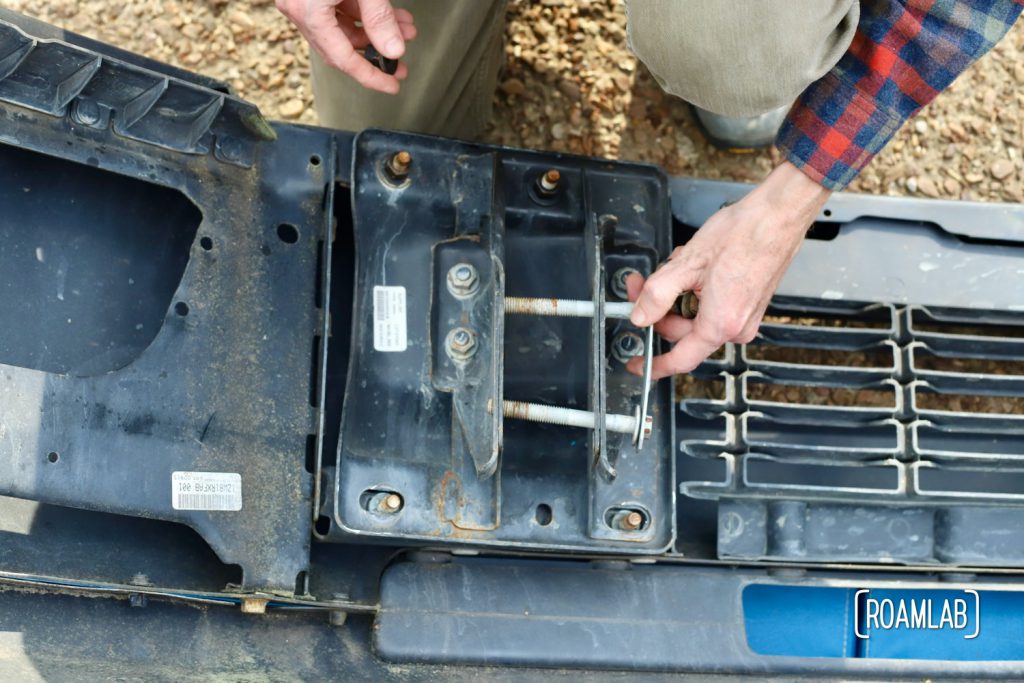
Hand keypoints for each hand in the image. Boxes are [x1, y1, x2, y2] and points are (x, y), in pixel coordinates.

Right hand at [276, 0, 416, 93]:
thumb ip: (379, 17)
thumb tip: (393, 49)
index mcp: (309, 12)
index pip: (343, 59)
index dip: (371, 76)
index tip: (391, 86)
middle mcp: (299, 9)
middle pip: (340, 48)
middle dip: (375, 55)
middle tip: (400, 65)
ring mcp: (301, 0)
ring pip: (341, 29)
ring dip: (374, 33)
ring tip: (403, 31)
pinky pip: (335, 11)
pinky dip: (362, 16)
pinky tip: (388, 16)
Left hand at [626, 161, 830, 378]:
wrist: (778, 216)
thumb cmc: (744, 234)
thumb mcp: (686, 263)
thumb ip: (656, 295)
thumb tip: (640, 316)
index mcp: (721, 324)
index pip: (681, 359)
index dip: (655, 364)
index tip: (636, 364)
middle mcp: (737, 327)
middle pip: (682, 332)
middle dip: (659, 308)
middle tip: (641, 284)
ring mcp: (745, 317)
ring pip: (695, 317)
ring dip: (678, 294)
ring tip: (679, 263)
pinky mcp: (749, 305)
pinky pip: (711, 308)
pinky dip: (696, 290)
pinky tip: (696, 267)